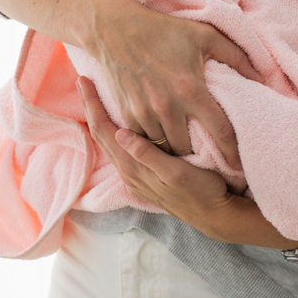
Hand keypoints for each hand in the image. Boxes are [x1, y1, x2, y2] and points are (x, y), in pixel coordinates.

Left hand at [77, 77, 234, 233]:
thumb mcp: (177, 173)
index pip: (103, 131)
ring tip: (95, 97)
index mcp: (132, 168)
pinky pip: (121, 150)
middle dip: (90, 108)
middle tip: (83, 82)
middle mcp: (128, 172)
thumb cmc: (201, 191)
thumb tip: (121, 134)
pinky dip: (114, 132)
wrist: (214, 216)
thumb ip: (148, 155)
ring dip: (101, 119)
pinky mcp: (143, 178)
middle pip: (101, 135)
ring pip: (110, 143)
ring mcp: (134, 177)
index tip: (84, 81)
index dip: (92, 105)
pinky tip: (118, 123)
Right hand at [85, 0, 262, 169]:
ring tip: (191, 158)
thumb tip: (261, 78)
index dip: (233, 153)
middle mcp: (168, 108)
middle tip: (214, 163)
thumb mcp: (206, 36)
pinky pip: (145, 141)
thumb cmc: (164, 30)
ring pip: (166, 149)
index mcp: (191, 90)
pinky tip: (165, 143)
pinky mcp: (128, 114)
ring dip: (178, 154)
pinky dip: (156, 145)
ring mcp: (145, 113)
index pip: (220, 132)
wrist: (115, 29)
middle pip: (191, 149)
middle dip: (202, 159)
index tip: (240, 164)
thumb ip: (237, 57)